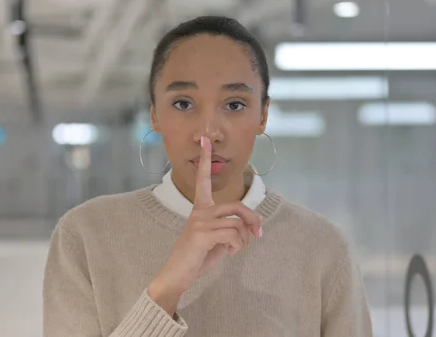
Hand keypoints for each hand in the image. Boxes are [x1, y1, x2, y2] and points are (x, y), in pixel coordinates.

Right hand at [149, 136, 262, 301]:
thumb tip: (253, 226)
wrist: (177, 276)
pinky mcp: (202, 234)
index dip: (205, 160)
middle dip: (253, 219)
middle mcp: (199, 211)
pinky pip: (233, 234)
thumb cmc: (197, 257)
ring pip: (237, 222)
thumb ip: (231, 228)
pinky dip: (237, 246)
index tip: (204, 140)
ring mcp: (199, 221)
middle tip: (259, 234)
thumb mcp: (218, 240)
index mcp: (200, 209)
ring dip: (244, 239)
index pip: (203, 180)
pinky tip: (230, 253)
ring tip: (235, 249)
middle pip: (236, 205)